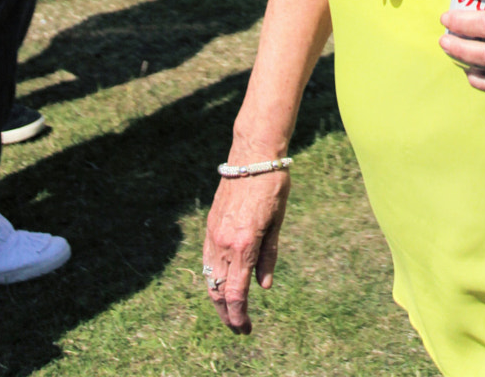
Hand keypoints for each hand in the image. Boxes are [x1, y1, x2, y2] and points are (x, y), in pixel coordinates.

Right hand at [202, 164, 290, 334]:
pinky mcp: (210, 226)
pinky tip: (220, 284)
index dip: (239, 316)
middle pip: (219, 291)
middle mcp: (224, 243)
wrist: (252, 155)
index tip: (245, 329)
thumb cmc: (272, 186)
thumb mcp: (277, 222)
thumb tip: (262, 287)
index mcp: (244, 244)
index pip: (236, 293)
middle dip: (227, 314)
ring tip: (230, 312)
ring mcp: (213, 234)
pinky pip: (207, 261)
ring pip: (209, 278)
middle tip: (238, 328)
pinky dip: (212, 278)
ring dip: (217, 299)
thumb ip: (269, 257)